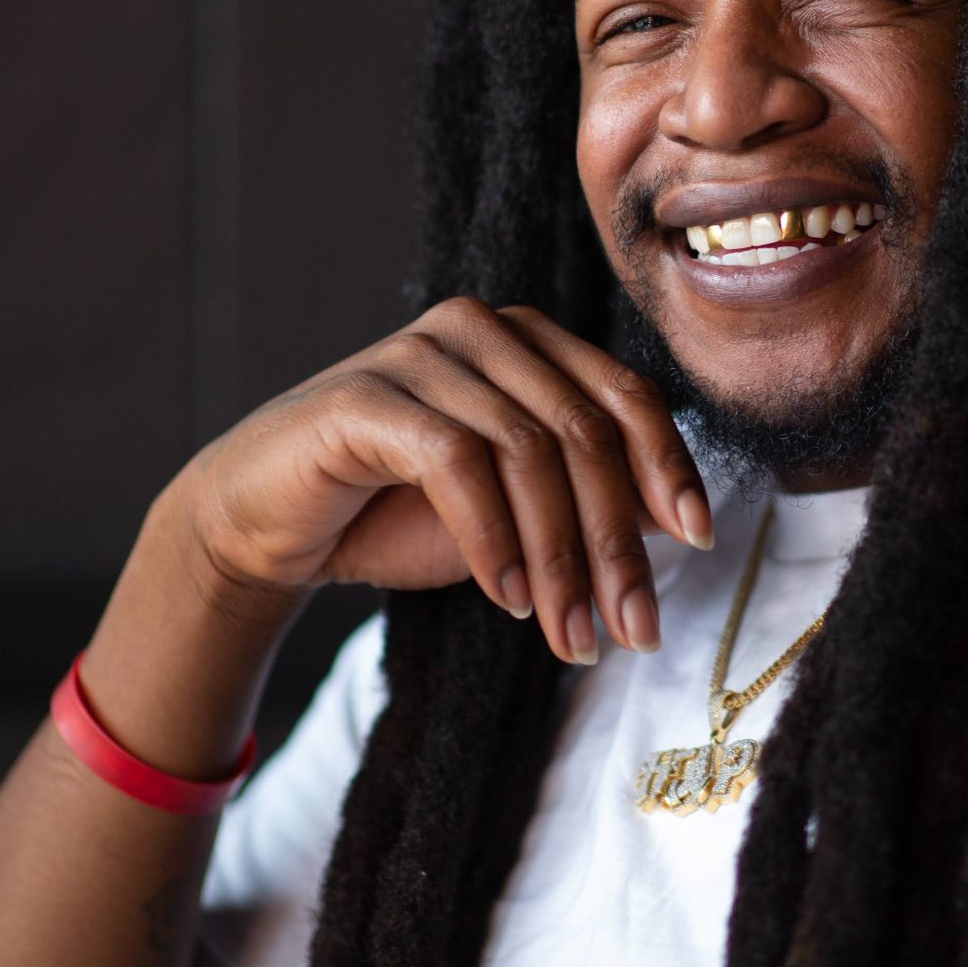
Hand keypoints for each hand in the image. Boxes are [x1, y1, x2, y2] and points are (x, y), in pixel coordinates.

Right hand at [174, 298, 714, 663]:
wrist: (266, 521)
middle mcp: (481, 329)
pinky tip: (505, 600)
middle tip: (635, 629)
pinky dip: (492, 540)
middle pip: (584, 430)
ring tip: (573, 637)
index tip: (700, 541)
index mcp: (527, 340)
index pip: (624, 394)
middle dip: (618, 542)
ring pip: (528, 451)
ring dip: (561, 560)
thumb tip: (680, 523)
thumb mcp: (513, 511)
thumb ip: (586, 499)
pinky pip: (456, 461)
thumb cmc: (396, 511)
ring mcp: (421, 354)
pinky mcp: (366, 396)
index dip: (669, 465)